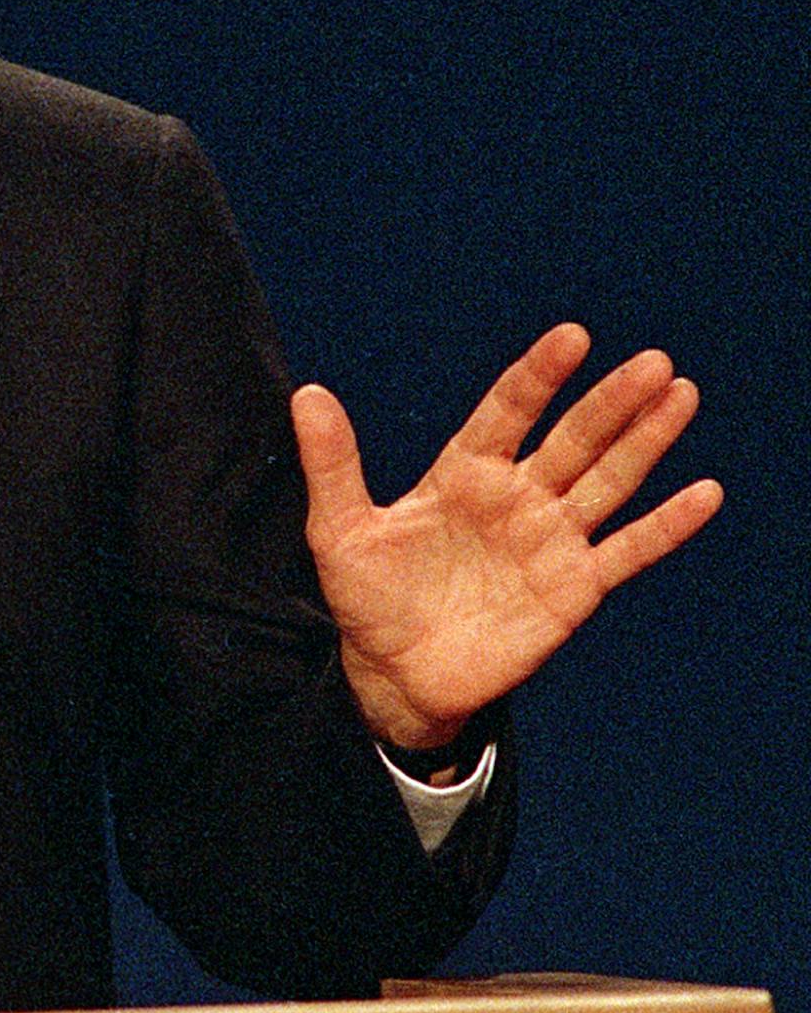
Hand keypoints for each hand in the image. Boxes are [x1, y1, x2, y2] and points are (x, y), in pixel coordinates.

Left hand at [293, 323, 721, 751]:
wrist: (393, 675)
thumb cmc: (366, 598)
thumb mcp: (338, 529)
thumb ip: (332, 463)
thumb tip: (307, 394)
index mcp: (462, 473)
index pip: (508, 411)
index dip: (539, 375)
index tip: (572, 336)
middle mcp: (514, 497)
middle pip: (572, 438)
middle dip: (611, 401)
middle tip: (653, 361)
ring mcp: (549, 540)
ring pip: (608, 481)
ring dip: (646, 442)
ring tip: (681, 395)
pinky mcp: (573, 589)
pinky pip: (627, 551)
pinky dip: (666, 525)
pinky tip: (704, 493)